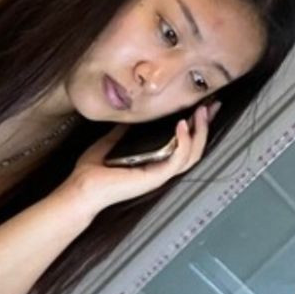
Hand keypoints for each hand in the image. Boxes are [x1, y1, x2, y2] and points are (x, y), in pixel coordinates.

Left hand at [65, 101, 220, 212]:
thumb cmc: (93, 170)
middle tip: (213, 105)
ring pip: (193, 155)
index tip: (203, 106)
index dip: (196, 126)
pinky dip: (184, 143)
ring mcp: (159, 175)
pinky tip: (181, 126)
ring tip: (200, 112)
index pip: (184, 144)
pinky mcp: (154, 178)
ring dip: (200, 132)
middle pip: (195, 148)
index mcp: (154, 161)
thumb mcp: (111, 142)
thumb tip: (132, 115)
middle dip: (206, 126)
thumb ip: (124, 131)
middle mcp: (161, 169)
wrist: (81, 187)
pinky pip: (177, 160)